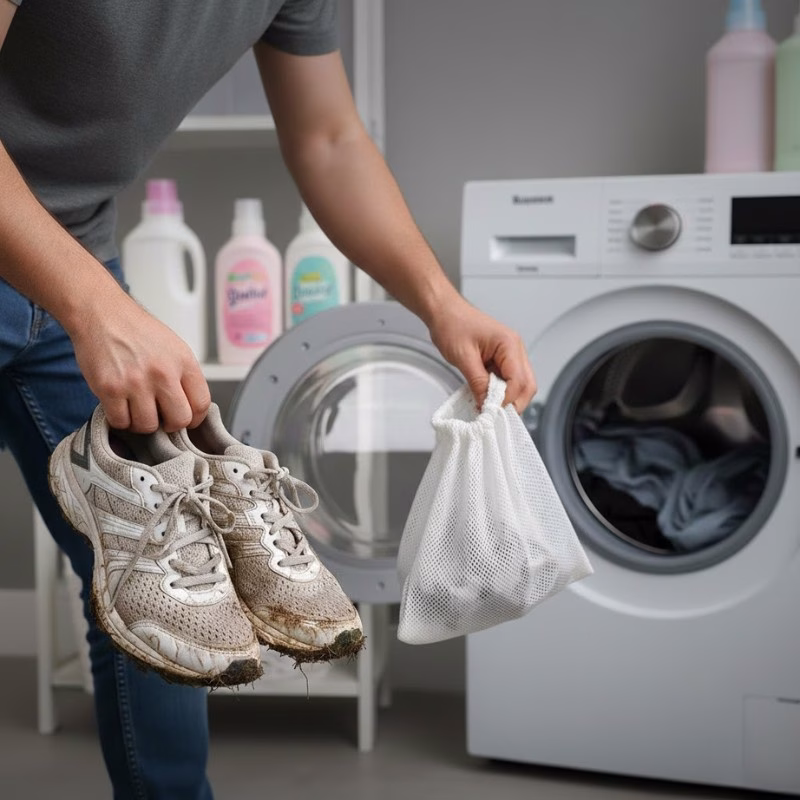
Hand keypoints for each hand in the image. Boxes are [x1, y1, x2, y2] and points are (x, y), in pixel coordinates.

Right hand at [70, 292, 210, 432]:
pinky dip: (119, 419)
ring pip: (148, 426)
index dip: (194, 418)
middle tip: (160, 417)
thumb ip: (184, 376)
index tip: (186, 418)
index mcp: (183, 361)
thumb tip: (190, 406)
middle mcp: (163, 372)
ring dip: (142, 423)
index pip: (201, 404)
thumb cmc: (137, 331)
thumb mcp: (173, 347)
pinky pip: (120, 422)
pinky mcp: (109, 389)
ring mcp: (136, 382)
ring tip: (136, 408)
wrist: (102, 314)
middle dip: (169, 424)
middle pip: (179, 420)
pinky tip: (119, 405)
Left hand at [427, 297, 536, 412]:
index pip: (519, 381)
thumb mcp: (463, 357)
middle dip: (512, 403)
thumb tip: (486, 405)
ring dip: (505, 398)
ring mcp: (510, 355)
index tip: (489, 411)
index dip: (506, 400)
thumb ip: (478, 382)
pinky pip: (507, 380)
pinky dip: (498, 392)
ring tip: (486, 406)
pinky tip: (484, 397)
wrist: (443, 311)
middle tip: (492, 414)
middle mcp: (515, 349)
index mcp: (510, 344)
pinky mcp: (501, 359)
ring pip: (519, 385)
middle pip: (527, 385)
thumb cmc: (452, 325)